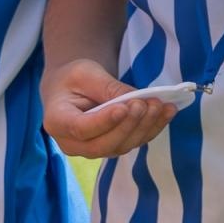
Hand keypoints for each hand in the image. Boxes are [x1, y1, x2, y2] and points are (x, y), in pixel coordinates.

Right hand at [41, 59, 177, 158]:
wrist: (70, 90)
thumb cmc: (73, 78)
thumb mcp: (85, 73)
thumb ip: (106, 87)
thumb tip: (134, 99)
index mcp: (57, 121)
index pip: (81, 128)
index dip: (104, 122)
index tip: (124, 108)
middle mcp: (72, 143)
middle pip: (103, 144)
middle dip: (129, 125)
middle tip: (145, 104)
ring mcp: (92, 149)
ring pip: (121, 146)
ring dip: (144, 127)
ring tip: (161, 106)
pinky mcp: (111, 147)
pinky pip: (132, 142)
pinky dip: (151, 128)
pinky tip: (167, 112)